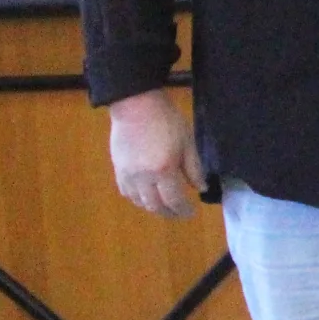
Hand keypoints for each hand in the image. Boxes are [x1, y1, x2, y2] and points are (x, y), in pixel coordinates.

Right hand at [108, 89, 203, 217]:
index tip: (191, 212)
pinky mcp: (117, 168)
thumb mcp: (187, 142)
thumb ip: (194, 168)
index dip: (183, 210)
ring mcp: (127, 174)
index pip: (174, 200)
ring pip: (139, 201)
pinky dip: (138, 199)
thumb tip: (201, 188)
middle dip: (169, 213)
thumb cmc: (166, 121)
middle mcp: (143, 177)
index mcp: (163, 170)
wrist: (136, 106)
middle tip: (179, 214)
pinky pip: (126, 192)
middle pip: (155, 205)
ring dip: (153, 207)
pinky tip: (146, 196)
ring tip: (165, 206)